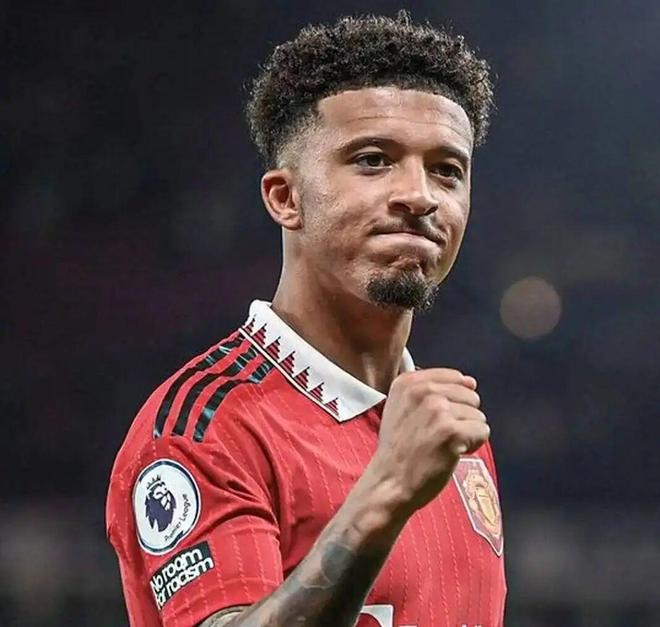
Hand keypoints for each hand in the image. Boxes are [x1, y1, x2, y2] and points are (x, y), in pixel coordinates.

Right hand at [371, 368, 488, 515]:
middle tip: (437, 436)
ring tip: (442, 445)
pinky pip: (482, 431)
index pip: (456, 377)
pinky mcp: (451, 431)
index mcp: (409, 382)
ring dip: (466, 433)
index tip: (434, 419)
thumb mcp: (401, 407)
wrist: (390, 482)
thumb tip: (471, 381)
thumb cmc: (399, 448)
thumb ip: (430, 390)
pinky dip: (472, 445)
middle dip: (461, 418)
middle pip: (470, 396)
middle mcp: (422, 391)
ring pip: (478, 416)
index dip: (453, 402)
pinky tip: (452, 453)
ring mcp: (437, 410)